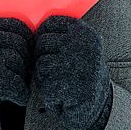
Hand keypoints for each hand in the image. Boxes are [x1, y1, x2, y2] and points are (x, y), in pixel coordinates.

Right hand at [0, 17, 33, 129]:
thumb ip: (6, 40)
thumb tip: (41, 39)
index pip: (17, 26)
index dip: (28, 41)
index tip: (27, 55)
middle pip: (20, 44)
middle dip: (26, 61)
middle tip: (21, 74)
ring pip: (19, 63)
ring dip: (22, 77)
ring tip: (13, 86)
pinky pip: (17, 84)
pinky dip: (22, 94)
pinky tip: (19, 98)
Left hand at [33, 15, 111, 129]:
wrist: (99, 106)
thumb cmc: (82, 74)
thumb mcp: (79, 46)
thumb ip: (60, 35)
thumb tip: (30, 30)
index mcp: (84, 32)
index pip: (50, 23)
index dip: (43, 36)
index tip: (50, 49)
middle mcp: (82, 44)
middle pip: (42, 43)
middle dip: (42, 58)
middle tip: (56, 71)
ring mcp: (76, 63)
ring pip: (40, 63)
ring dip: (44, 77)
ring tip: (60, 83)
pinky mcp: (69, 84)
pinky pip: (43, 83)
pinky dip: (48, 93)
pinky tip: (62, 96)